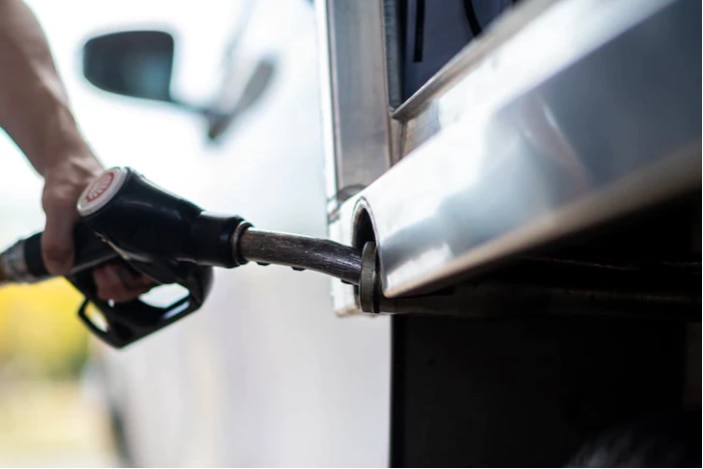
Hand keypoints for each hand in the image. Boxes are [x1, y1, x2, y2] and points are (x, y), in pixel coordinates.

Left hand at [41, 156, 153, 300]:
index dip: (142, 279)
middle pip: (149, 274)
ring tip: (98, 278)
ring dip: (120, 285)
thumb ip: (57, 236)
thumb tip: (61, 268)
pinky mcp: (116, 243)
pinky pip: (125, 269)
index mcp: (140, 222)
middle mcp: (140, 232)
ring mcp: (129, 239)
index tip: (112, 273)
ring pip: (138, 274)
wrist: (66, 165)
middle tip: (102, 279)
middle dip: (127, 286)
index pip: (159, 262)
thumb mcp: (59, 204)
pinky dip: (114, 279)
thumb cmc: (72, 176)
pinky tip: (97, 277)